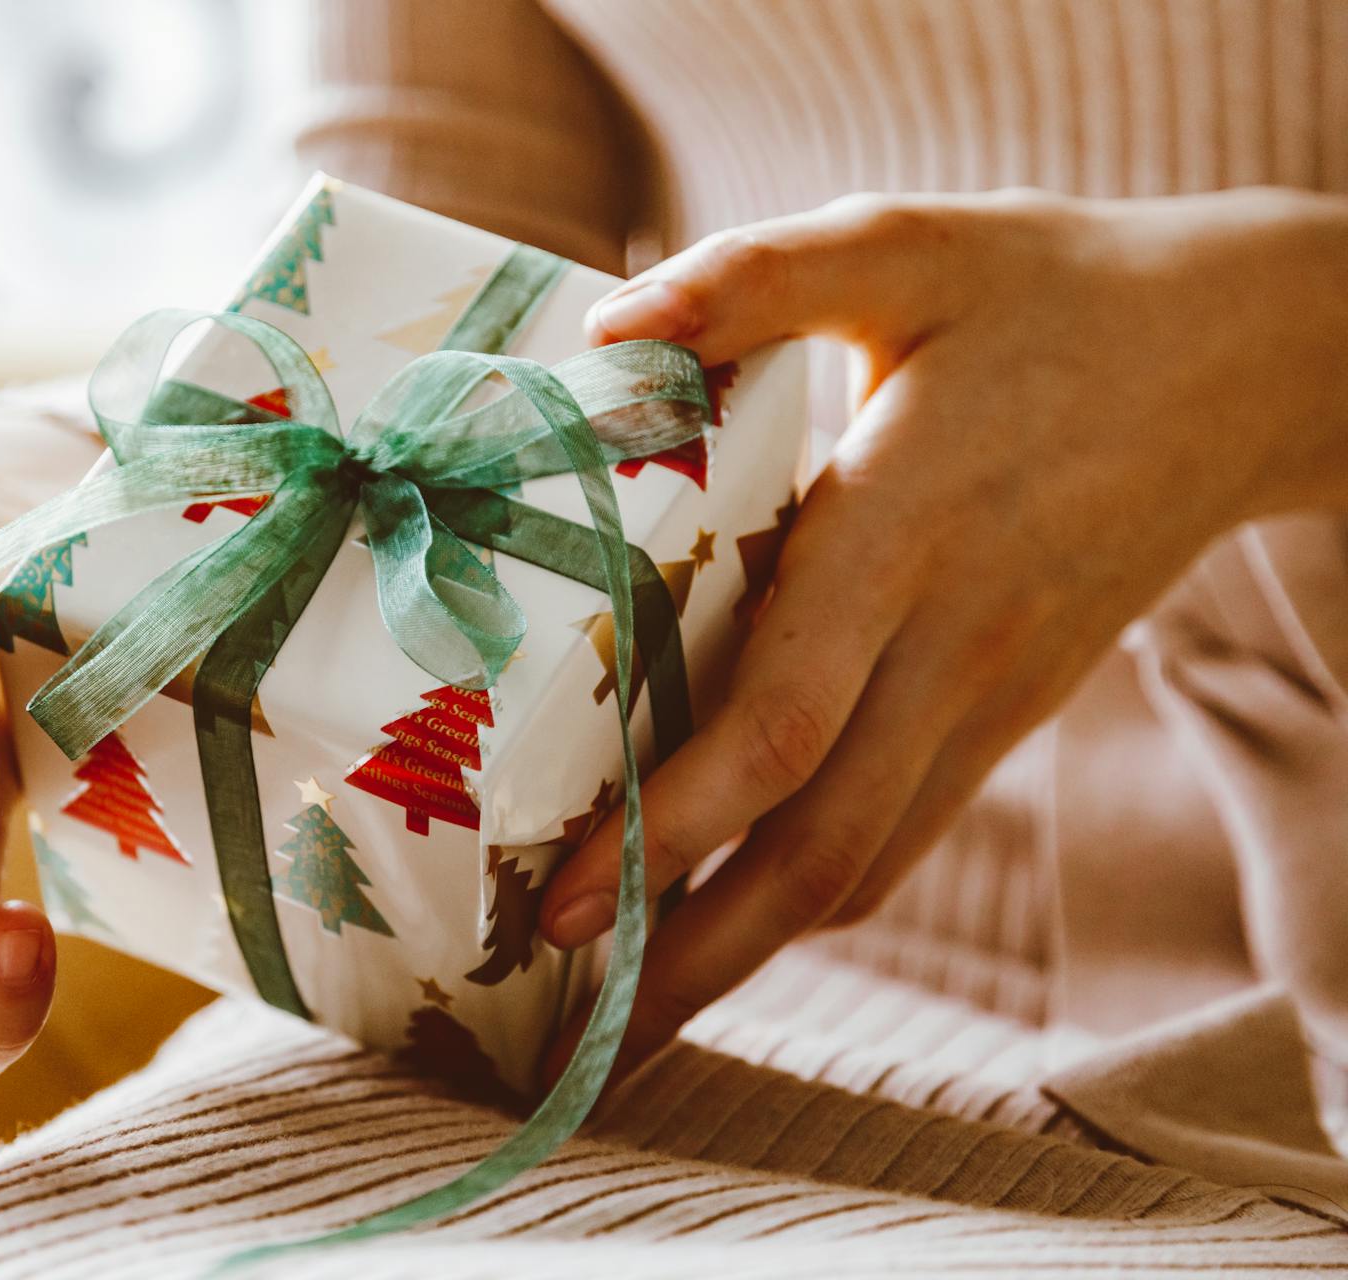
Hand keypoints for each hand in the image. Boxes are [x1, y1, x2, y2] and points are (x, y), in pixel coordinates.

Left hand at [541, 186, 1347, 1082]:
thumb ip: (755, 279)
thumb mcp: (906, 246)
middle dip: (686, 956)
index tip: (560, 897)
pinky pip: (899, 838)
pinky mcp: (1006, 713)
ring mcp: (990, 696)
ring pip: (862, 871)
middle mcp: (950, 645)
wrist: (1243, 360)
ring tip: (624, 1017)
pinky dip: (804, 901)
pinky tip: (724, 926)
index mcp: (904, 531)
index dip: (666, 829)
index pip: (779, 725)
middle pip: (815, 852)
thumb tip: (604, 331)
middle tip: (565, 1022)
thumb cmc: (1053, 293)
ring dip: (740, 958)